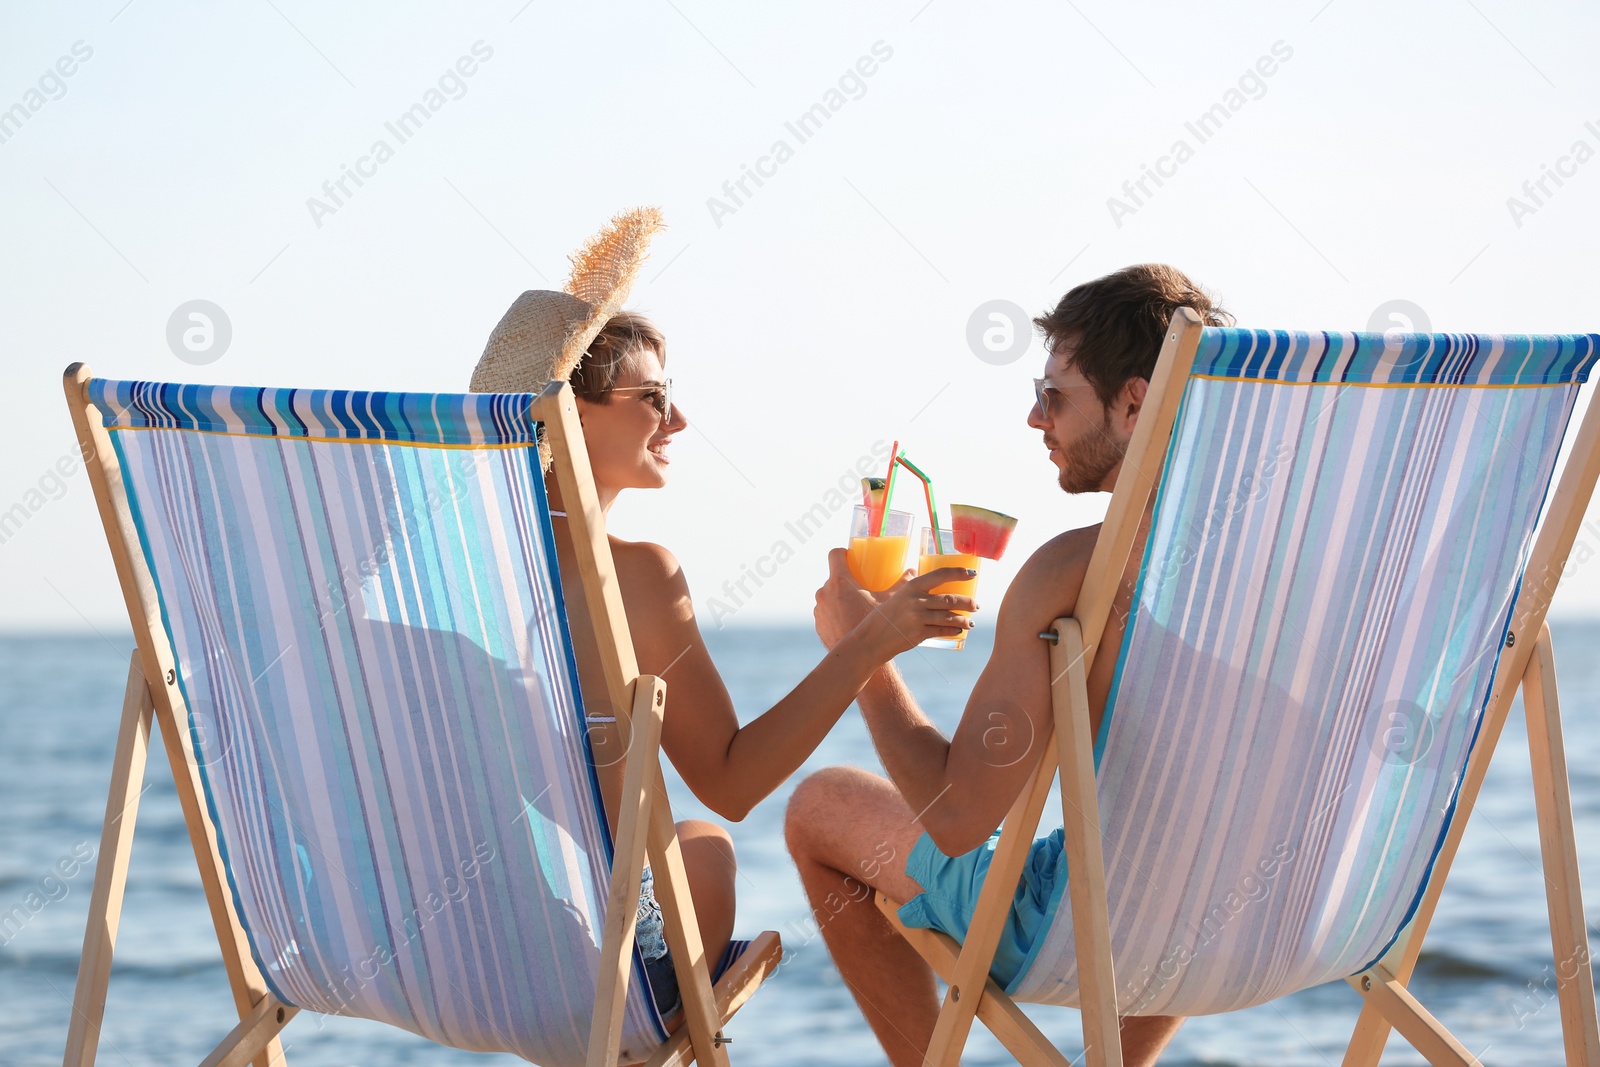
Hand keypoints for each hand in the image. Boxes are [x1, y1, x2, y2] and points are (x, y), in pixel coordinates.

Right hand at [814, 549, 975, 659]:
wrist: (872, 638)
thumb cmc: (885, 615)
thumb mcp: (894, 594)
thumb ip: (906, 583)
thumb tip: (914, 570)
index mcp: (912, 587)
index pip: (940, 575)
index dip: (959, 572)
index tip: (973, 573)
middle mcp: (916, 600)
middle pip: (949, 598)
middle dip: (967, 602)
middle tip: (975, 605)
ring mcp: (917, 618)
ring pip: (948, 616)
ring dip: (964, 619)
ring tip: (971, 622)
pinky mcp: (919, 634)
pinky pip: (942, 631)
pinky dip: (953, 631)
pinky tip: (959, 631)